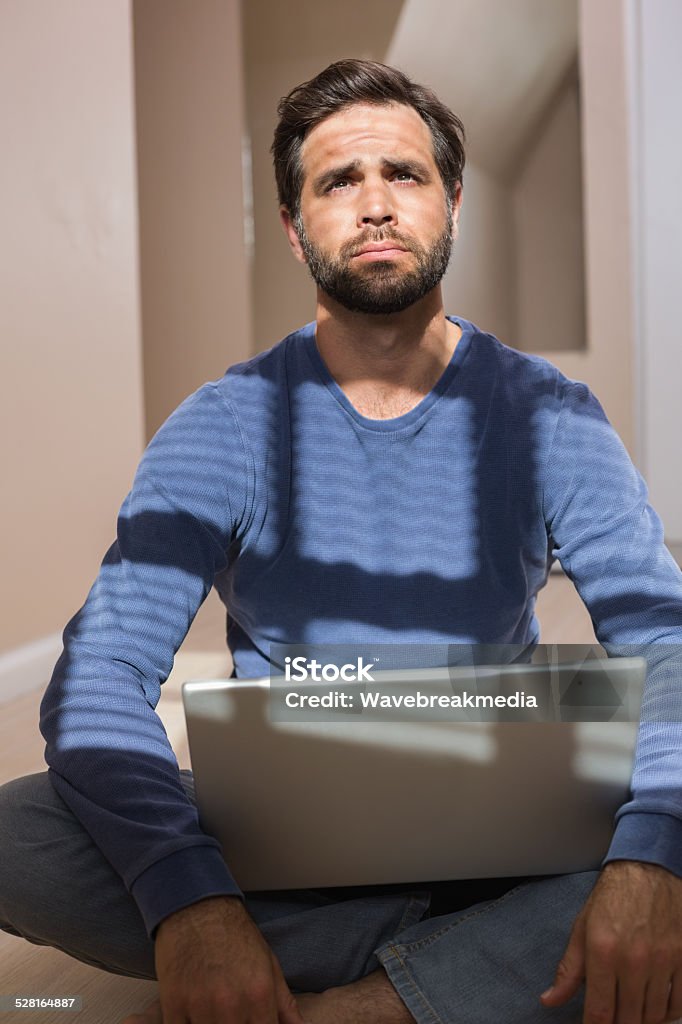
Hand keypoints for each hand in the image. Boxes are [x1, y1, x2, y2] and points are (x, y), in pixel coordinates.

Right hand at [121, 895, 304, 1023]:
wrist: (197, 909)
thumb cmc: (234, 935)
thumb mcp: (269, 964)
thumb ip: (285, 1004)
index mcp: (259, 995)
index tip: (252, 1023)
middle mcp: (232, 1004)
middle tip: (233, 1015)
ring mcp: (200, 1007)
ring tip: (214, 1012)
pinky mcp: (173, 1006)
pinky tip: (194, 1015)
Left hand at [540, 860, 681, 1023]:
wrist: (647, 871)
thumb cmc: (613, 898)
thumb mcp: (582, 929)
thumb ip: (568, 969)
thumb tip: (550, 999)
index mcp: (603, 951)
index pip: (600, 1012)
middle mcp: (633, 959)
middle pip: (628, 1020)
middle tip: (612, 1017)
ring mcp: (662, 961)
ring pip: (654, 1016)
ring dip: (641, 1021)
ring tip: (631, 1013)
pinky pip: (678, 1004)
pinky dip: (667, 1013)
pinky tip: (656, 1007)